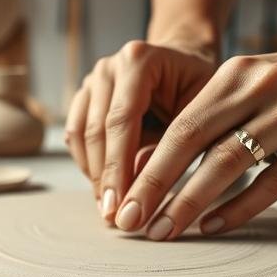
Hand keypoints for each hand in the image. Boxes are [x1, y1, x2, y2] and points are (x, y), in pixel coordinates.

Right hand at [64, 39, 217, 214]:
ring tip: (108, 208)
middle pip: (96, 130)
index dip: (118, 166)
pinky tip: (103, 189)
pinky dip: (87, 164)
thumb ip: (174, 144)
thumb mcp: (200, 112)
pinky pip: (76, 136)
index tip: (121, 205)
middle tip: (113, 216)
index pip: (121, 120)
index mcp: (139, 60)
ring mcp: (92, 80)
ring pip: (81, 135)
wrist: (185, 62)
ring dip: (93, 174)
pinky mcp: (83, 98)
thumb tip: (141, 186)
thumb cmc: (198, 86)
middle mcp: (109, 66)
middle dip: (105, 177)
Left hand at [110, 28, 276, 239]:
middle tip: (130, 222)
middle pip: (192, 142)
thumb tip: (145, 165)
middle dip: (154, 186)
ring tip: (163, 230)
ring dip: (189, 201)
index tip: (121, 199)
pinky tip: (212, 227)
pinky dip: (239, 206)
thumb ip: (208, 119)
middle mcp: (260, 90)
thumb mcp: (250, 84)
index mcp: (233, 75)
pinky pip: (274, 180)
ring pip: (229, 163)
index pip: (178, 126)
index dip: (146, 165)